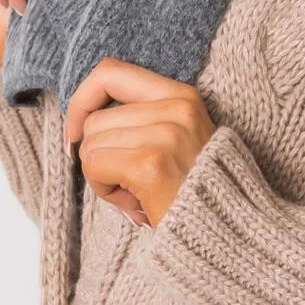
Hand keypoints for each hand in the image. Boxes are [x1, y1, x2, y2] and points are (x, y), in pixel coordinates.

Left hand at [62, 57, 216, 228]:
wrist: (228, 231)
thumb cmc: (194, 193)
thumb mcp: (176, 141)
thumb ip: (139, 121)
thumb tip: (77, 124)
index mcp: (183, 95)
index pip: (110, 73)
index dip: (82, 100)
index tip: (76, 132)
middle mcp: (176, 108)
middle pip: (94, 120)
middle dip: (98, 155)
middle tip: (128, 181)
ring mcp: (165, 134)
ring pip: (90, 144)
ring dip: (102, 176)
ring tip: (136, 192)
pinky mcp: (150, 164)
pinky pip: (95, 166)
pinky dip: (103, 190)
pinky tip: (132, 203)